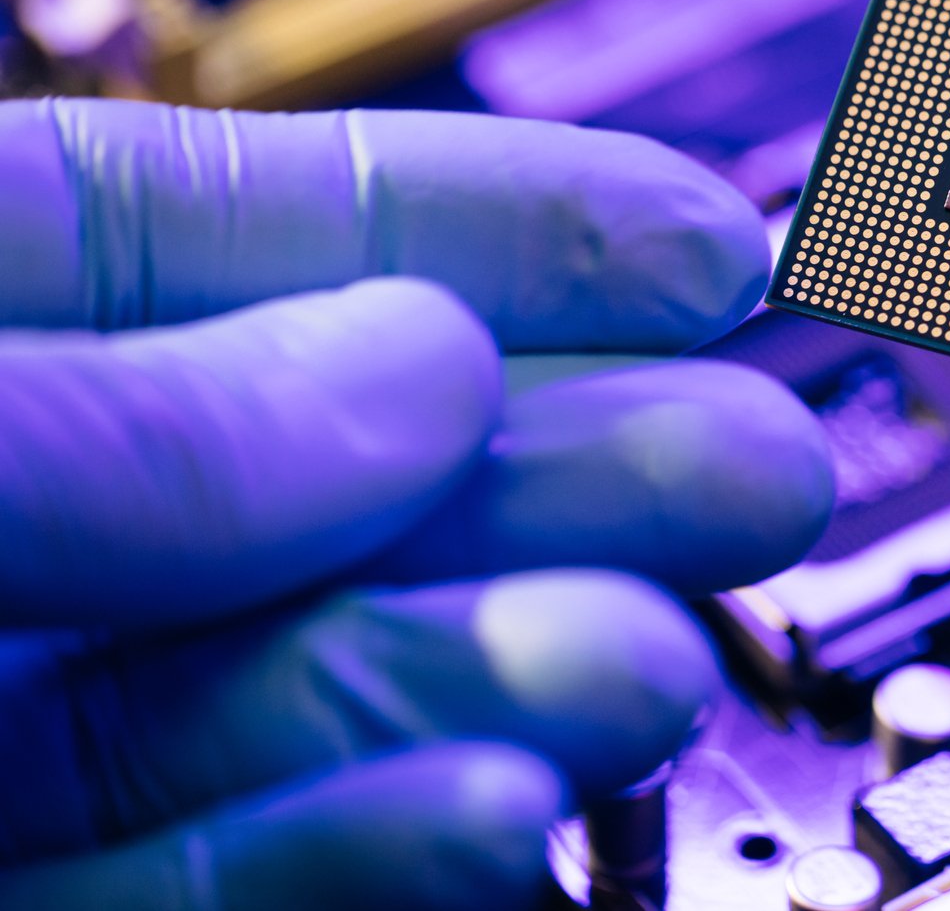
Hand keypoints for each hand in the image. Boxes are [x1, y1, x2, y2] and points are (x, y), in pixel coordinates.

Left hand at [0, 102, 833, 908]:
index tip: (695, 240)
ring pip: (277, 696)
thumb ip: (112, 419)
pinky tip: (481, 819)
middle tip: (755, 468)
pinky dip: (343, 858)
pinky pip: (186, 895)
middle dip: (558, 472)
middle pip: (319, 483)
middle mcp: (1, 524)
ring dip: (484, 685)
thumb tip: (422, 370)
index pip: (240, 237)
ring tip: (643, 673)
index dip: (491, 225)